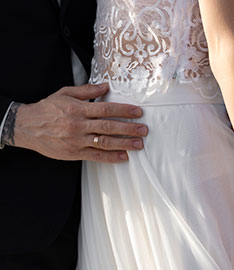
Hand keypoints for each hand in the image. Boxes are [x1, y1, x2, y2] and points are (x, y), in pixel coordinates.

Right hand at [13, 83, 147, 162]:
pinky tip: (123, 157)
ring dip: (124, 144)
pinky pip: (96, 156)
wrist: (26, 126)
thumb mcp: (65, 93)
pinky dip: (111, 157)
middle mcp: (78, 125)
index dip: (123, 111)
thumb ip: (87, 90)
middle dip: (129, 128)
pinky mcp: (74, 153)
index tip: (138, 112)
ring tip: (138, 144)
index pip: (106, 109)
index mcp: (78, 108)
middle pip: (108, 126)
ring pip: (104, 142)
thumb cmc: (47, 109)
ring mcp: (77, 140)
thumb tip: (106, 86)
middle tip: (144, 130)